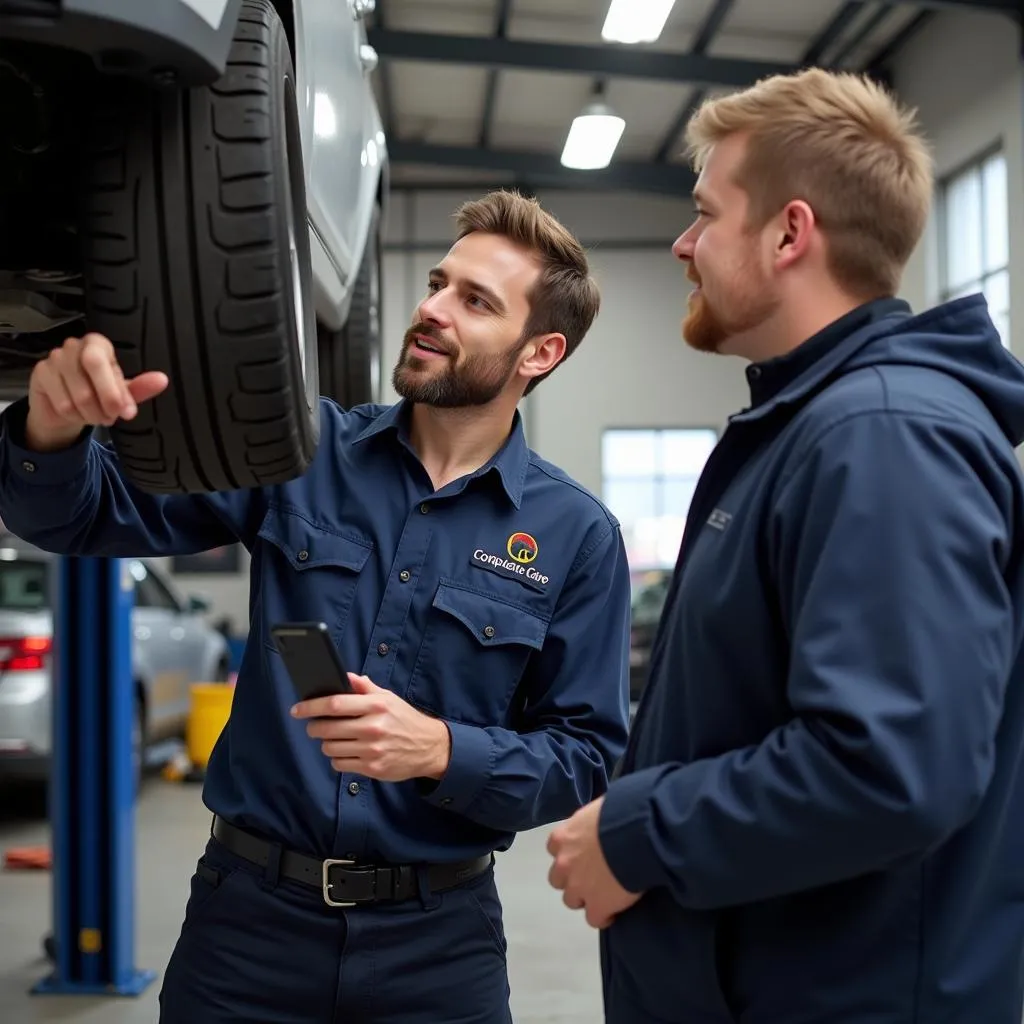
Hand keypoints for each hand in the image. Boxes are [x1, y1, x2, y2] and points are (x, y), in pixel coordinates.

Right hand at [26, 333, 167, 450]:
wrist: (63, 411)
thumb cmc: (96, 396)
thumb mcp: (121, 394)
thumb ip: (140, 388)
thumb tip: (162, 380)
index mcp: (98, 345)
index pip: (106, 364)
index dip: (116, 391)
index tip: (127, 413)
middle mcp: (74, 345)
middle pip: (92, 368)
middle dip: (106, 400)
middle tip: (110, 417)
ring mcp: (54, 358)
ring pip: (79, 394)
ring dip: (92, 414)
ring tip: (94, 416)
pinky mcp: (40, 373)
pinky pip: (63, 404)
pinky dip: (74, 416)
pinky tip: (75, 413)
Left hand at [291, 673, 451, 781]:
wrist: (428, 747)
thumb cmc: (404, 719)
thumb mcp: (388, 698)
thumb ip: (365, 687)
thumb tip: (344, 676)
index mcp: (376, 706)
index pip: (335, 704)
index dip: (311, 706)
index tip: (297, 709)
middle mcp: (373, 727)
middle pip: (327, 728)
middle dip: (314, 727)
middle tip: (315, 725)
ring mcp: (372, 750)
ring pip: (330, 748)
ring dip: (326, 743)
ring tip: (335, 738)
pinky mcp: (372, 768)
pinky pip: (339, 765)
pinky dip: (338, 759)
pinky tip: (346, 752)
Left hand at [547, 797, 642, 928]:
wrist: (635, 836)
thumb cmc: (620, 814)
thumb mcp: (597, 810)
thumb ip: (589, 823)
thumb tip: (598, 823)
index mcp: (562, 837)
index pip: (554, 849)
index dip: (569, 853)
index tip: (584, 854)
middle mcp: (564, 863)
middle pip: (558, 879)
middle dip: (572, 878)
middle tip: (592, 875)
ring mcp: (578, 887)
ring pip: (571, 900)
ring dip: (584, 897)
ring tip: (603, 893)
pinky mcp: (597, 906)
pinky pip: (594, 919)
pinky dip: (603, 916)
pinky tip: (614, 911)